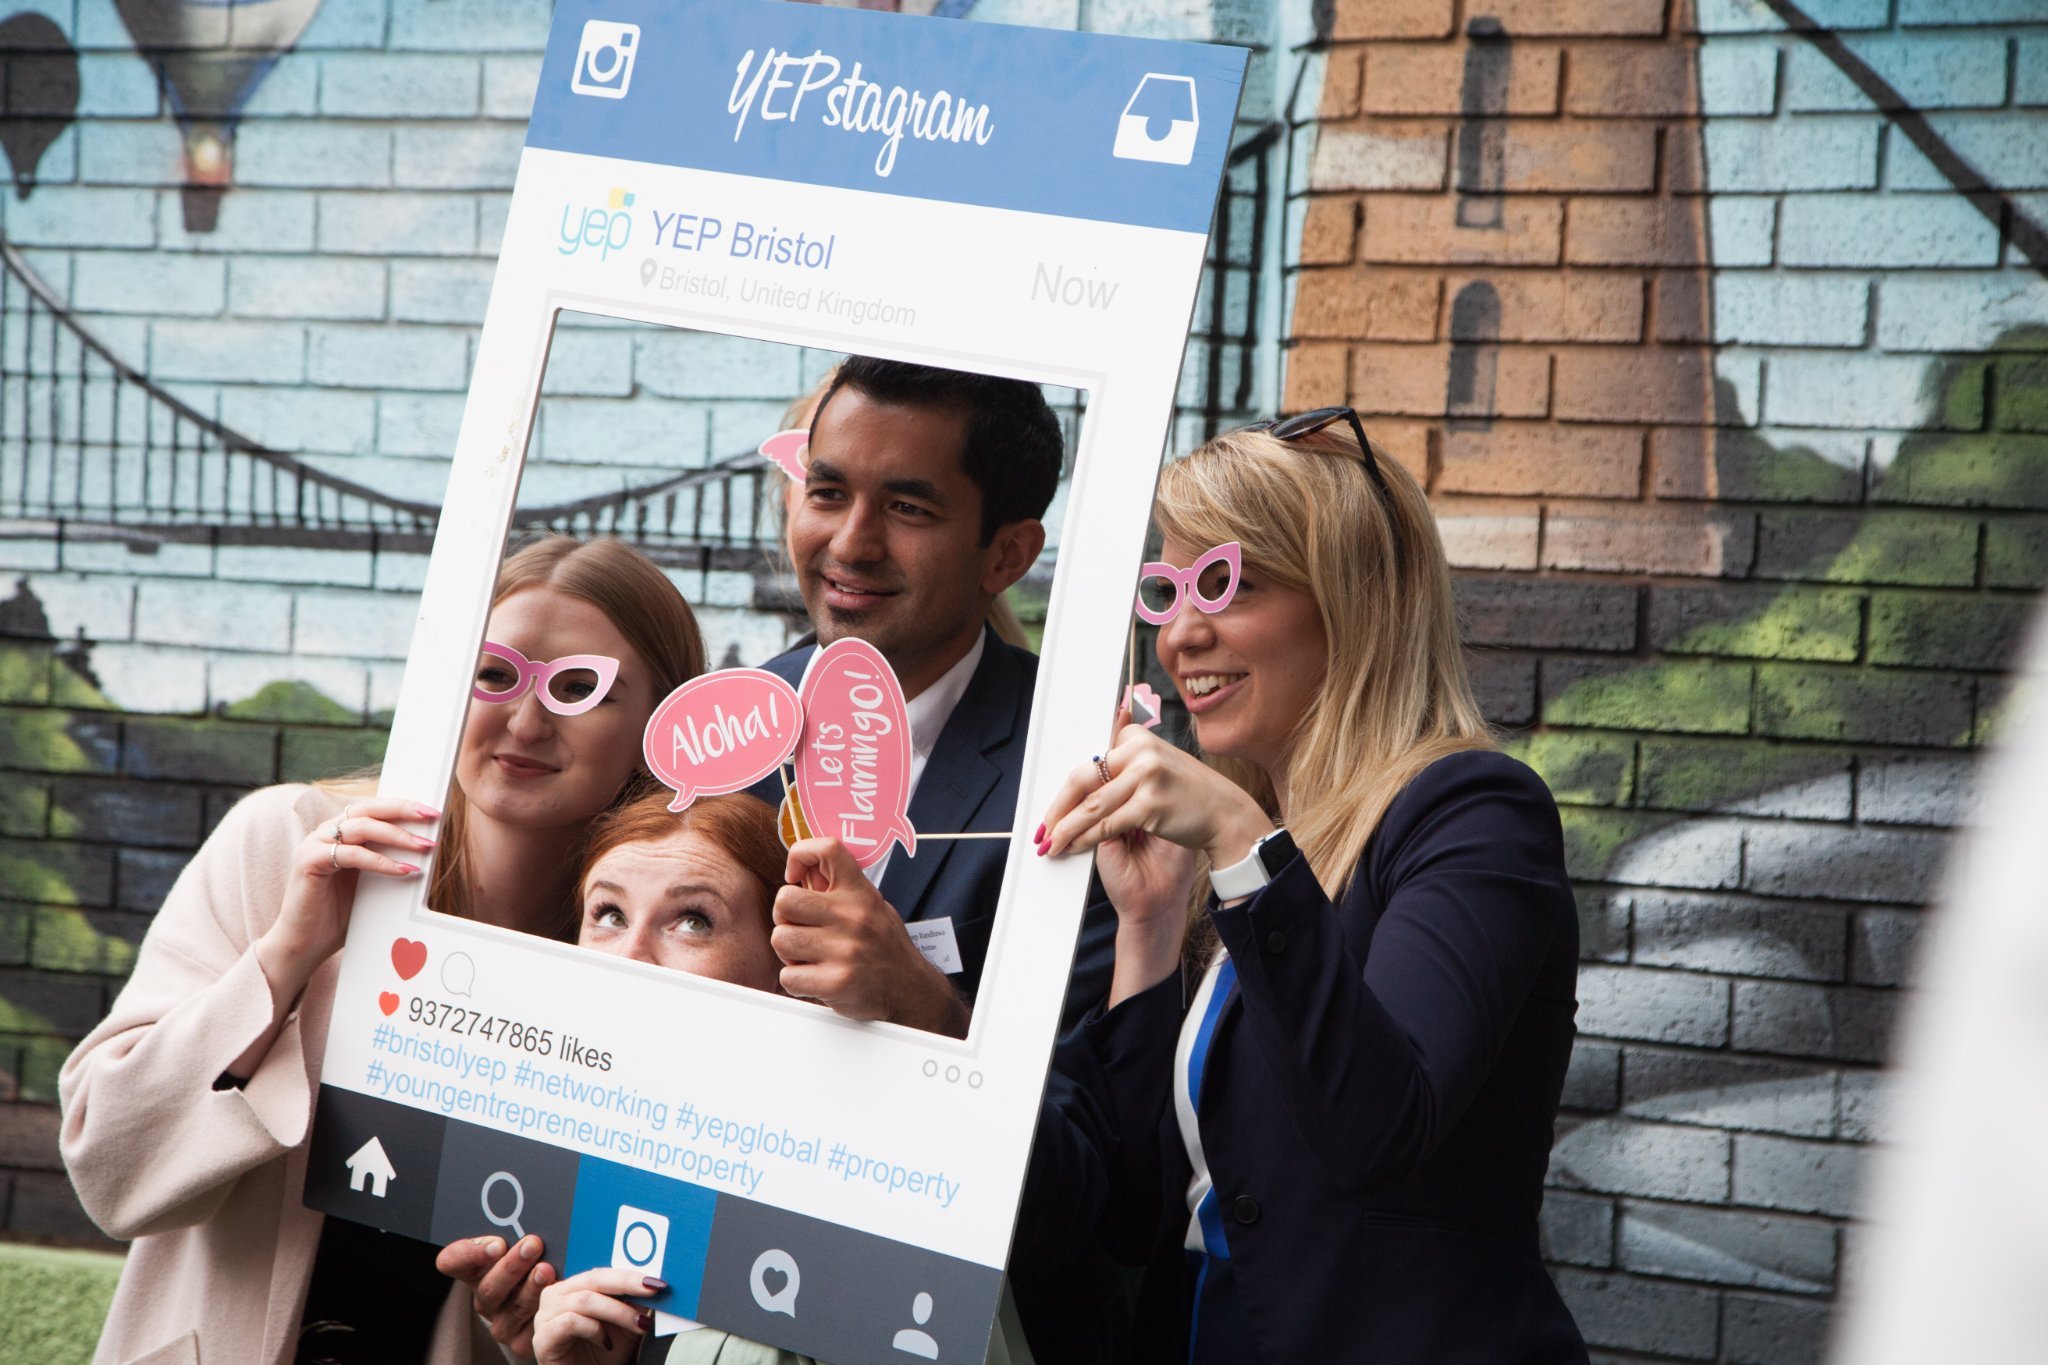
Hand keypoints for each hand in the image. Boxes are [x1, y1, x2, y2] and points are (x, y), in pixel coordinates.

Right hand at [260, 797, 437, 991]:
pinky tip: (402, 870)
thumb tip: (428, 851)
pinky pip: (351, 854)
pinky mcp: (309, 861)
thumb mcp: (372, 883)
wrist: (306, 944)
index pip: (375, 809)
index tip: (432, 812)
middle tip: (431, 816)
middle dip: (402, 809)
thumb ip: (390, 863)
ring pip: (362, 827)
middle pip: (369, 809)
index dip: (403, 806)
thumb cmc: (339, 914)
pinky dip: (379, 861)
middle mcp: (327, 832)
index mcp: (341, 832)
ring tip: (424, 847)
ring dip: (397, 836)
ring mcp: (315, 844)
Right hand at [436, 1233, 552, 1355]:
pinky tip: (559, 1295)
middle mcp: (486, 1299)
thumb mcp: (524, 1246)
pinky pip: (534, 1327)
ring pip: (514, 1307)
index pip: (453, 1261)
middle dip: (512, 1265)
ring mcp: (503, 1323)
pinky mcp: (523, 1342)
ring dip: (531, 1287)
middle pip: (489, 1287)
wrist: (559, 1308)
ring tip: (547, 1270)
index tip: (495, 1244)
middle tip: (533, 1245)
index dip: (469, 1254)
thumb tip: (530, 1209)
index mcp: (476, 1272)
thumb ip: (519, 1231)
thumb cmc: (540, 1264)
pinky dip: (548, 1308)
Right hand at [533, 1266, 664, 1364]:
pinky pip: (570, 1322)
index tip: (656, 1280)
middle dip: (627, 1283)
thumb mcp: (625, 1325)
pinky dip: (594, 1329)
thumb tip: (656, 1284)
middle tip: (652, 1289)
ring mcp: (545, 1315)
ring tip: (639, 1324)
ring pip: (584, 1300)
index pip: (602, 1272)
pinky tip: (606, 1342)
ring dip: (618, 1311)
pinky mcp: (543, 1337)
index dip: (629, 1273)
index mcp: (573, 1286)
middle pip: (593, 1279)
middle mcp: (556, 1296)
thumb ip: (635, 1303)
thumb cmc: (602, 1355)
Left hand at [774, 838, 969, 1037]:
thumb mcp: (872, 907)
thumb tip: (803, 871)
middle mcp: (853, 917)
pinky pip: (788, 976)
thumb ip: (839, 890)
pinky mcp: (836, 981)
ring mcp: (845, 950)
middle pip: (785, 900)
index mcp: (861, 894)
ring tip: (810, 957)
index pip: (829, 849)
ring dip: (788, 952)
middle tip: (799, 928)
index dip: (800, 854)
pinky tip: (815, 979)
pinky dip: (796, 981)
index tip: (795, 875)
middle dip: (784, 917)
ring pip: (781, 939)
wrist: (910, 991)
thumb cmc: (885, 947)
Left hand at [1039, 723, 1272, 911]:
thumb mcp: (1156, 771)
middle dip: (1059, 808)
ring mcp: (1146, 776)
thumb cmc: (1188, 798)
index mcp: (1137, 738)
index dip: (1069, 789)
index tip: (1055, 807)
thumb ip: (1124, 768)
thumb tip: (1083, 777)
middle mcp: (1140, 751)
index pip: (1090, 763)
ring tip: (1050, 843)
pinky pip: (1106, 825)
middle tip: (1042, 827)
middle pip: (1084, 779)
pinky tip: (1073, 847)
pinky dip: (1085, 839)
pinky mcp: (1150, 804)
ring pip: (1091, 806)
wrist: (1225, 818)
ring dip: (1066, 829)